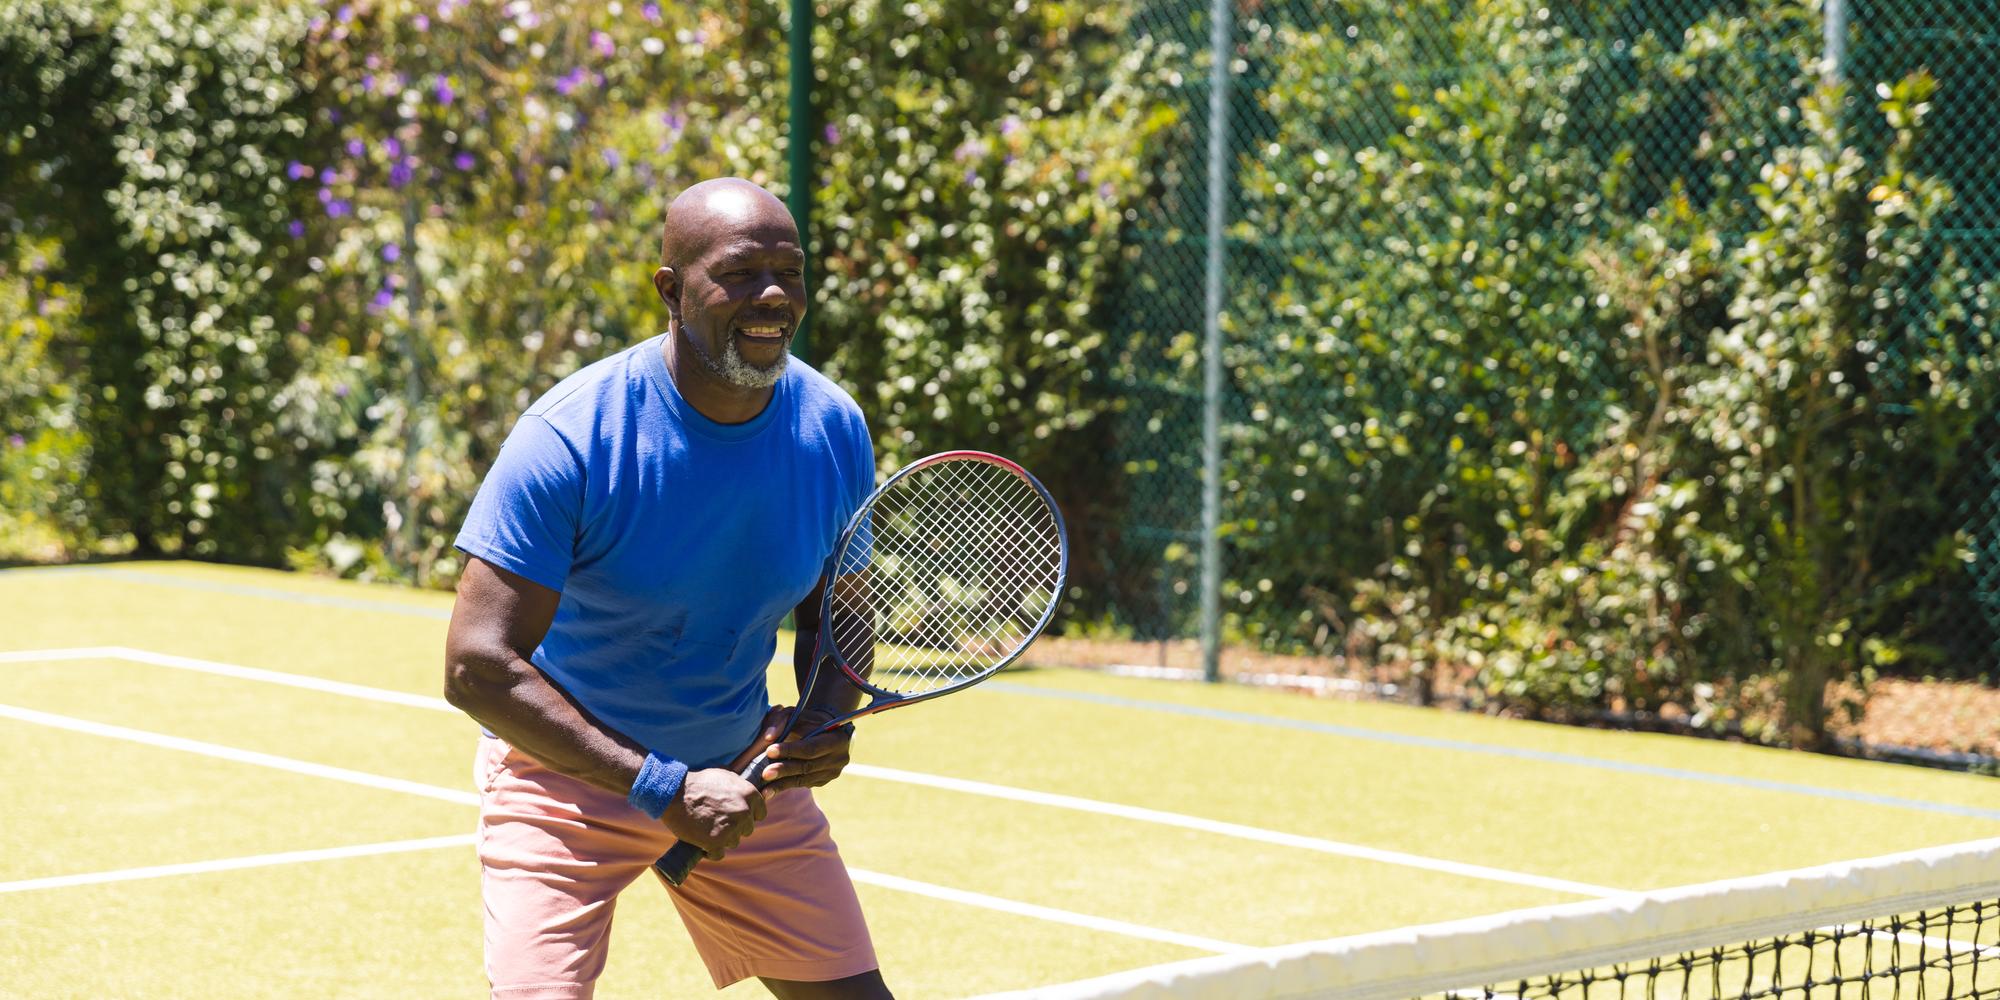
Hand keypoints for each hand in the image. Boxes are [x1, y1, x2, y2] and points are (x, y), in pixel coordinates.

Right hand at [658, 706, 791, 858]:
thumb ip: (741, 785)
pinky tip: (703, 842)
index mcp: (749, 794)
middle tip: (717, 821)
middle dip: (734, 827)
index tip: (737, 816)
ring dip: (722, 839)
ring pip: (733, 842)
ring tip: (707, 828)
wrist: (675, 794)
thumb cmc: (698, 783)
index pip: (760, 813)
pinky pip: (719, 854)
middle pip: (747, 829)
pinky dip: (711, 850)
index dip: (749, 815)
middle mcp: (744, 812)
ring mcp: (731, 829)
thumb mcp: (725, 775)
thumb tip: (753, 790)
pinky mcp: (716, 842)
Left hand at [755, 708, 853, 791]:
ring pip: (804, 779)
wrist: (827, 731)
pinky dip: (785, 786)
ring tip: (764, 790)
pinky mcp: (823, 781)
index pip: (811, 748)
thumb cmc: (808, 720)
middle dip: (784, 770)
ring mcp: (832, 772)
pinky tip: (770, 791)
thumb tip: (768, 738)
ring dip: (782, 784)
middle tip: (765, 774)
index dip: (790, 750)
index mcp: (835, 739)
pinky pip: (803, 784)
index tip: (769, 751)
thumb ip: (780, 721)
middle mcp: (838, 758)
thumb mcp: (796, 714)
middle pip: (807, 766)